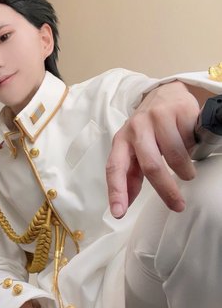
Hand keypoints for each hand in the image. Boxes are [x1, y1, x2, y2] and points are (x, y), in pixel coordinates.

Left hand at [106, 80, 201, 217]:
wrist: (166, 94)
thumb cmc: (149, 131)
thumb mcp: (135, 151)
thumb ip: (131, 175)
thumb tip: (125, 204)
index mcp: (121, 141)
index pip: (114, 168)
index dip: (117, 192)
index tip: (119, 212)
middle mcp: (136, 128)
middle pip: (151, 166)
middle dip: (165, 189)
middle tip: (177, 205)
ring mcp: (156, 117)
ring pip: (175, 155)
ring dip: (184, 170)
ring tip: (187, 172)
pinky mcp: (178, 110)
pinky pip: (190, 139)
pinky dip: (193, 148)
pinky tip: (190, 144)